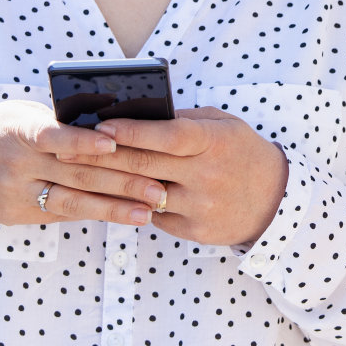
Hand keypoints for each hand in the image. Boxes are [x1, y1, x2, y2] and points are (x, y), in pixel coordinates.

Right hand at [0, 100, 167, 226]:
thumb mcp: (18, 116)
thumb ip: (56, 123)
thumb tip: (110, 130)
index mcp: (19, 129)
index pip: (53, 136)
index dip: (84, 142)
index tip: (116, 145)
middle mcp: (18, 163)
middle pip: (76, 172)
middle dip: (122, 180)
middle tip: (159, 186)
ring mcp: (17, 192)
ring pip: (74, 200)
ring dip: (116, 206)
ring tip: (150, 208)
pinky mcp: (19, 213)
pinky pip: (64, 213)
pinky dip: (97, 212)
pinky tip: (125, 215)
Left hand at [73, 107, 288, 246]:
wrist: (274, 199)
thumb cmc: (240, 152)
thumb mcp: (222, 124)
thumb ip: (184, 119)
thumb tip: (136, 114)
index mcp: (215, 141)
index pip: (168, 135)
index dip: (132, 131)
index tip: (100, 126)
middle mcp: (208, 175)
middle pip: (146, 165)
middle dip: (104, 157)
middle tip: (71, 150)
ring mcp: (201, 206)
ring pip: (143, 195)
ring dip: (111, 184)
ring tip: (82, 173)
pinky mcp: (196, 231)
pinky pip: (154, 216)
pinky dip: (134, 204)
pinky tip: (114, 194)